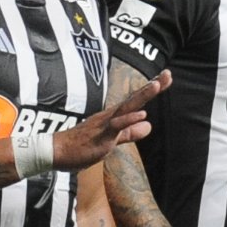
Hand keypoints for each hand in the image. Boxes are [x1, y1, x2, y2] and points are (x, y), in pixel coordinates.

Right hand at [52, 70, 170, 171]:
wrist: (58, 152)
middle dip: (152, 86)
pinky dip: (128, 119)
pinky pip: (116, 126)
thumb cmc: (82, 146)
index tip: (166, 77)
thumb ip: (129, 132)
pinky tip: (142, 115)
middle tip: (168, 74)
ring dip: (142, 96)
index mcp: (114, 116)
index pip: (136, 100)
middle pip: (135, 99)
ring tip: (157, 85)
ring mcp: (106, 124)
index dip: (151, 89)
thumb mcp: (112, 140)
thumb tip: (148, 125)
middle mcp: (111, 115)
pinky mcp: (101, 135)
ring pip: (127, 107)